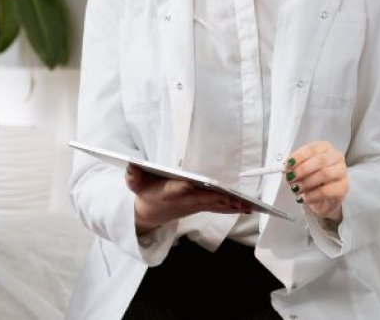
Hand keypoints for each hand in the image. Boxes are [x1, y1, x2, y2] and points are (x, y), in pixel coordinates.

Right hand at [125, 165, 249, 233]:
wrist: (149, 214)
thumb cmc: (145, 192)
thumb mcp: (135, 184)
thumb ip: (133, 175)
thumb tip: (131, 166)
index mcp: (167, 192)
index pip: (175, 189)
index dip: (181, 188)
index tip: (188, 185)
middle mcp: (183, 201)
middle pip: (202, 199)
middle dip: (217, 198)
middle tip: (233, 198)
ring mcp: (193, 205)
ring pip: (214, 205)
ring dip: (230, 206)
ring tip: (247, 205)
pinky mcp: (201, 207)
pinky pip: (219, 208)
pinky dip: (233, 208)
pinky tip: (248, 208)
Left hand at [286, 141, 347, 220]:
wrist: (323, 198)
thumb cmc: (313, 179)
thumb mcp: (301, 170)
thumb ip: (294, 167)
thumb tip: (286, 168)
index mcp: (324, 148)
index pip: (312, 149)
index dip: (299, 157)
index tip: (288, 165)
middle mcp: (336, 157)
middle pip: (320, 160)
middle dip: (302, 170)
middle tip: (291, 178)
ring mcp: (342, 172)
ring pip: (325, 174)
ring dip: (307, 182)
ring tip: (296, 189)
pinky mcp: (343, 188)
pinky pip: (326, 191)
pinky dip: (312, 195)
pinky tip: (304, 197)